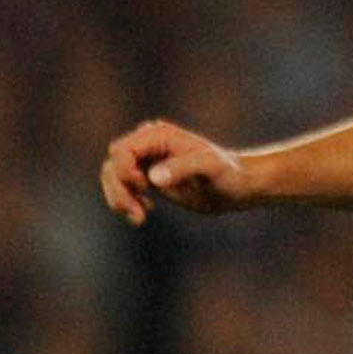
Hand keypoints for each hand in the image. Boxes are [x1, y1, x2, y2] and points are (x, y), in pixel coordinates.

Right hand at [98, 120, 255, 224]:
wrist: (239, 186)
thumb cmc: (230, 173)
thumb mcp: (210, 167)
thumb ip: (183, 168)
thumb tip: (153, 178)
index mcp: (158, 135)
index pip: (121, 150)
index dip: (125, 171)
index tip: (145, 187)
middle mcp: (148, 145)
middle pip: (113, 164)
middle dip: (118, 189)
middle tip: (137, 214)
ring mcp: (147, 161)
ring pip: (113, 177)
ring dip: (118, 198)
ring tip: (138, 218)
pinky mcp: (149, 177)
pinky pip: (124, 187)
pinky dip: (126, 201)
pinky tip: (143, 213)